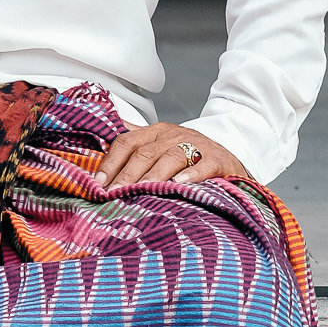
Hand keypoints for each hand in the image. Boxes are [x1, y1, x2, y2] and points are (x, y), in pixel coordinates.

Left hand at [95, 120, 252, 190]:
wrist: (229, 158)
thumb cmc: (188, 157)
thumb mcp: (160, 148)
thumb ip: (133, 147)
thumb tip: (98, 146)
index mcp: (155, 132)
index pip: (127, 141)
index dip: (111, 161)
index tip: (99, 183)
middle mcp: (174, 135)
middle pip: (146, 152)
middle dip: (128, 173)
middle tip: (115, 193)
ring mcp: (197, 146)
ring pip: (172, 156)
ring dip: (155, 175)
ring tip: (143, 190)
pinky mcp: (218, 160)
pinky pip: (204, 165)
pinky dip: (192, 174)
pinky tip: (180, 184)